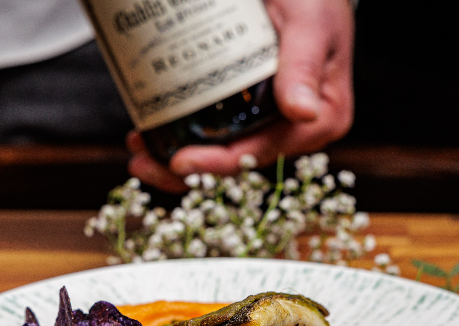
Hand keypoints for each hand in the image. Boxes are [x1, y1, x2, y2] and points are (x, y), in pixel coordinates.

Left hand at [127, 0, 354, 191]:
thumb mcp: (310, 23)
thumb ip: (304, 65)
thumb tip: (303, 113)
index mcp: (319, 118)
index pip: (262, 153)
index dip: (218, 165)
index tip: (179, 162)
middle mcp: (293, 127)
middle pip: (235, 160)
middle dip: (186, 169)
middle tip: (141, 162)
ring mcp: (267, 119)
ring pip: (218, 151)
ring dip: (174, 156)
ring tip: (138, 147)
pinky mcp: (247, 106)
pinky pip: (212, 130)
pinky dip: (179, 134)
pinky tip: (149, 131)